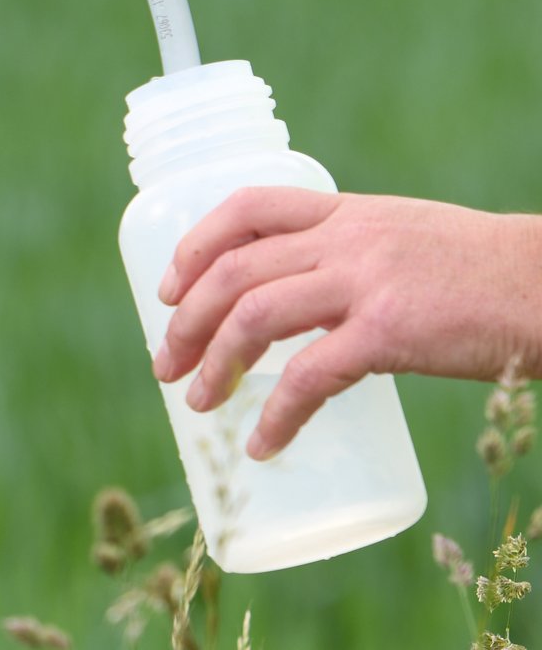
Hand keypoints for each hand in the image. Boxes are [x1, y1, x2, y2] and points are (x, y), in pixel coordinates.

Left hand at [152, 188, 541, 459]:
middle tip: (166, 365)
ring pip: (255, 316)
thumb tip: (299, 302)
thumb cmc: (484, 274)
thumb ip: (350, 258)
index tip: (166, 290)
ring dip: (216, 365)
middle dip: (187, 321)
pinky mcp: (390, 331)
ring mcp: (366, 282)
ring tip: (199, 405)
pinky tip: (263, 443)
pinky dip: (277, 415)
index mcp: (347, 212)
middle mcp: (347, 239)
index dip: (194, 248)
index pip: (246, 207)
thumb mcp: (405, 240)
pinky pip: (310, 377)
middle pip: (233, 271)